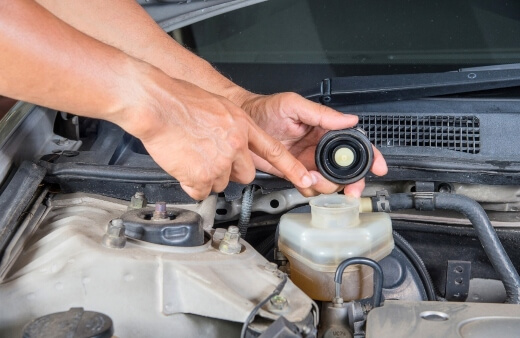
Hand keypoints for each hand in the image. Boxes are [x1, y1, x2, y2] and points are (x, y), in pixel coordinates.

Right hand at [116, 71, 314, 199]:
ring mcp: (220, 162)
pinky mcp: (202, 176)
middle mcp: (235, 145)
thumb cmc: (180, 100)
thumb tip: (236, 143)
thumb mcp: (218, 108)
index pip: (274, 151)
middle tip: (212, 158)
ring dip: (208, 176)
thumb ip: (232, 128)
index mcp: (242, 125)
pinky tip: (183, 164)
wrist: (157, 103)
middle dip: (232, 172)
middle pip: (246, 174)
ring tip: (193, 156)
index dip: (292, 168)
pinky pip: (201, 190)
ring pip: (221, 183)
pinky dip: (192, 183)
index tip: (306, 180)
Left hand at [241, 92, 387, 196]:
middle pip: (346, 169)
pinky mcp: (294, 173)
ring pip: (329, 182)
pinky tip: (302, 181)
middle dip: (351, 181)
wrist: (241, 123)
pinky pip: (309, 187)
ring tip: (313, 177)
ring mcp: (307, 162)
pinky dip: (309, 189)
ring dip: (326, 186)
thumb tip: (349, 119)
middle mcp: (319, 147)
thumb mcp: (294, 105)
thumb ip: (321, 114)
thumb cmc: (264, 109)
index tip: (378, 167)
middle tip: (349, 188)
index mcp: (324, 129)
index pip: (353, 144)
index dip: (369, 156)